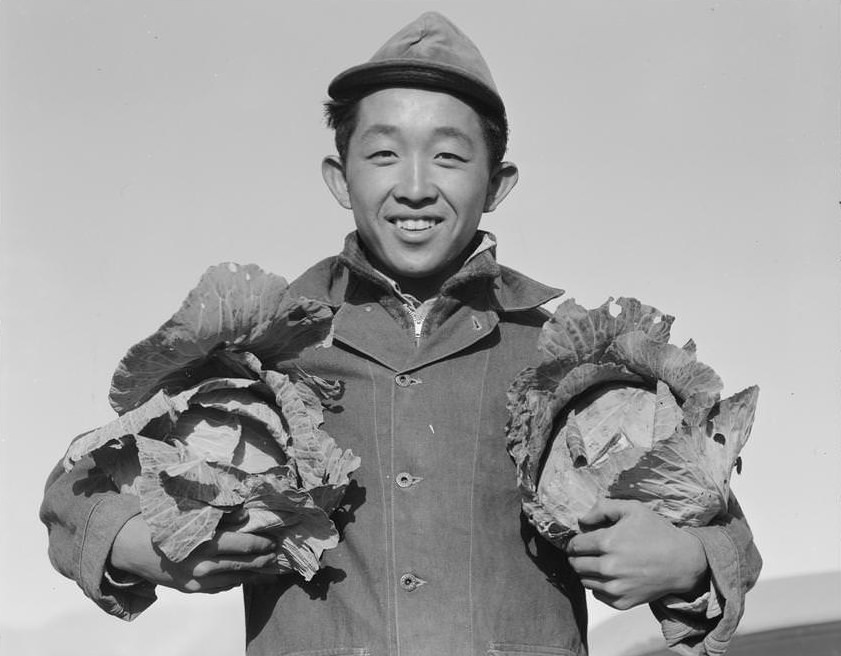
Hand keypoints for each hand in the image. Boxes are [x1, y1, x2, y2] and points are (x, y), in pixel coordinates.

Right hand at [109, 513, 285, 592]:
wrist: (131, 546)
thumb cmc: (163, 522)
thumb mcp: (191, 513)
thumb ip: (220, 516)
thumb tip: (246, 515)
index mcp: (205, 541)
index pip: (243, 544)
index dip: (261, 543)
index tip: (273, 541)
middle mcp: (203, 563)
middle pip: (242, 564)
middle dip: (262, 561)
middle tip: (276, 557)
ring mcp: (196, 579)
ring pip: (233, 579)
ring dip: (253, 576)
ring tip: (269, 572)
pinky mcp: (190, 588)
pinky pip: (218, 588)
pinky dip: (234, 583)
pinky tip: (243, 578)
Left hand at [565, 499, 708, 609]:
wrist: (683, 562)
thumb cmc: (657, 532)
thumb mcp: (632, 509)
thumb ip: (602, 508)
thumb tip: (580, 520)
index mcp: (608, 542)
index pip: (574, 545)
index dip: (575, 540)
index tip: (583, 539)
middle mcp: (609, 567)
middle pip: (575, 564)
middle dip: (578, 556)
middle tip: (589, 551)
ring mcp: (616, 588)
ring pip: (584, 580)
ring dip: (587, 571)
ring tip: (602, 562)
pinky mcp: (622, 602)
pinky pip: (597, 595)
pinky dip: (599, 585)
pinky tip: (612, 575)